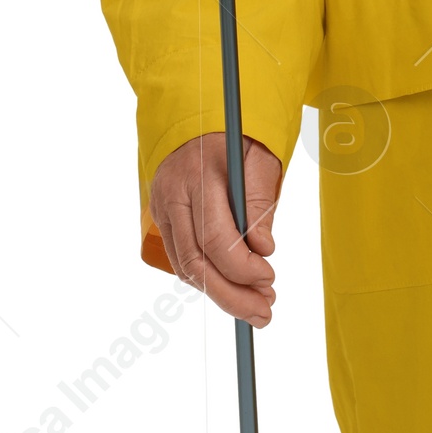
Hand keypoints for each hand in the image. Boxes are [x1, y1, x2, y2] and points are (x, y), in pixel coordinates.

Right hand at [149, 134, 281, 326]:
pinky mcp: (161, 219)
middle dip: (232, 295)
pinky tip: (232, 287)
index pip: (215, 239)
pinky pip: (181, 259)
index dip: (243, 267)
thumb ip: (260, 205)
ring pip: (185, 268)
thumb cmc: (237, 140)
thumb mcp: (260, 161)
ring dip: (221, 293)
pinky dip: (206, 279)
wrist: (200, 120)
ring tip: (255, 306)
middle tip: (264, 311)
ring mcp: (161, 209)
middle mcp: (172, 197)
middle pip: (196, 263)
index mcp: (197, 178)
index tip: (269, 277)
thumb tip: (263, 250)